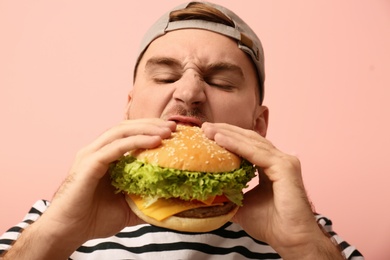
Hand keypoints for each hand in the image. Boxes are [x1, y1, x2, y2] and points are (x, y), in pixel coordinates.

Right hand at [41, 119, 175, 243]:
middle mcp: (96, 150)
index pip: (129, 134)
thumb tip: (170, 200)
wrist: (68, 232)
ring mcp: (90, 155)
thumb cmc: (94, 219)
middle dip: (151, 124)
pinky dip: (136, 142)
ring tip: (168, 131)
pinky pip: (115, 148)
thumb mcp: (128, 206)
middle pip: (126, 127)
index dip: (150, 129)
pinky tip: (155, 141)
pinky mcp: (88, 164)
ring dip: (146, 129)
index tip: (172, 131)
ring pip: (121, 132)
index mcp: (104, 156)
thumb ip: (145, 199)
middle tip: (174, 126)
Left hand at [202, 122, 342, 258]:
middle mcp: (279, 159)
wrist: (290, 240)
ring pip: (251, 142)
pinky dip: (236, 145)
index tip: (206, 134)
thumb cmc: (270, 225)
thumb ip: (228, 195)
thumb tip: (206, 193)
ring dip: (228, 135)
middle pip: (249, 139)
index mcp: (271, 165)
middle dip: (225, 131)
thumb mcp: (242, 205)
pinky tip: (219, 139)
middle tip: (204, 127)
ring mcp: (283, 161)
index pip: (247, 145)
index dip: (227, 137)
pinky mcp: (285, 166)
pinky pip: (256, 153)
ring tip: (208, 130)